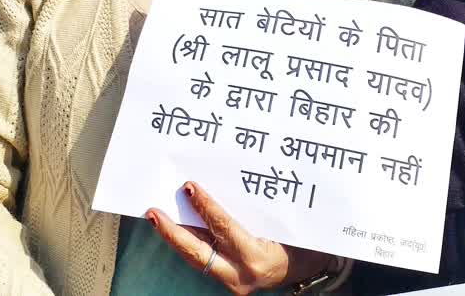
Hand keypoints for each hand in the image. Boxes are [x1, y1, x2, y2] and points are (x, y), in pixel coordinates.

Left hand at [149, 181, 332, 294]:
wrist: (311, 269)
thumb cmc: (301, 241)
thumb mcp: (284, 223)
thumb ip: (256, 209)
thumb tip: (226, 182)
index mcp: (257, 257)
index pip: (224, 228)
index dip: (205, 206)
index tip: (189, 187)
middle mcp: (241, 274)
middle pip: (198, 253)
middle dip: (172, 232)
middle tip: (153, 212)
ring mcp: (232, 281)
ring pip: (196, 259)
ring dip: (175, 238)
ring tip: (156, 217)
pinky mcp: (228, 280)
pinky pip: (203, 260)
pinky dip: (189, 243)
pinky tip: (177, 228)